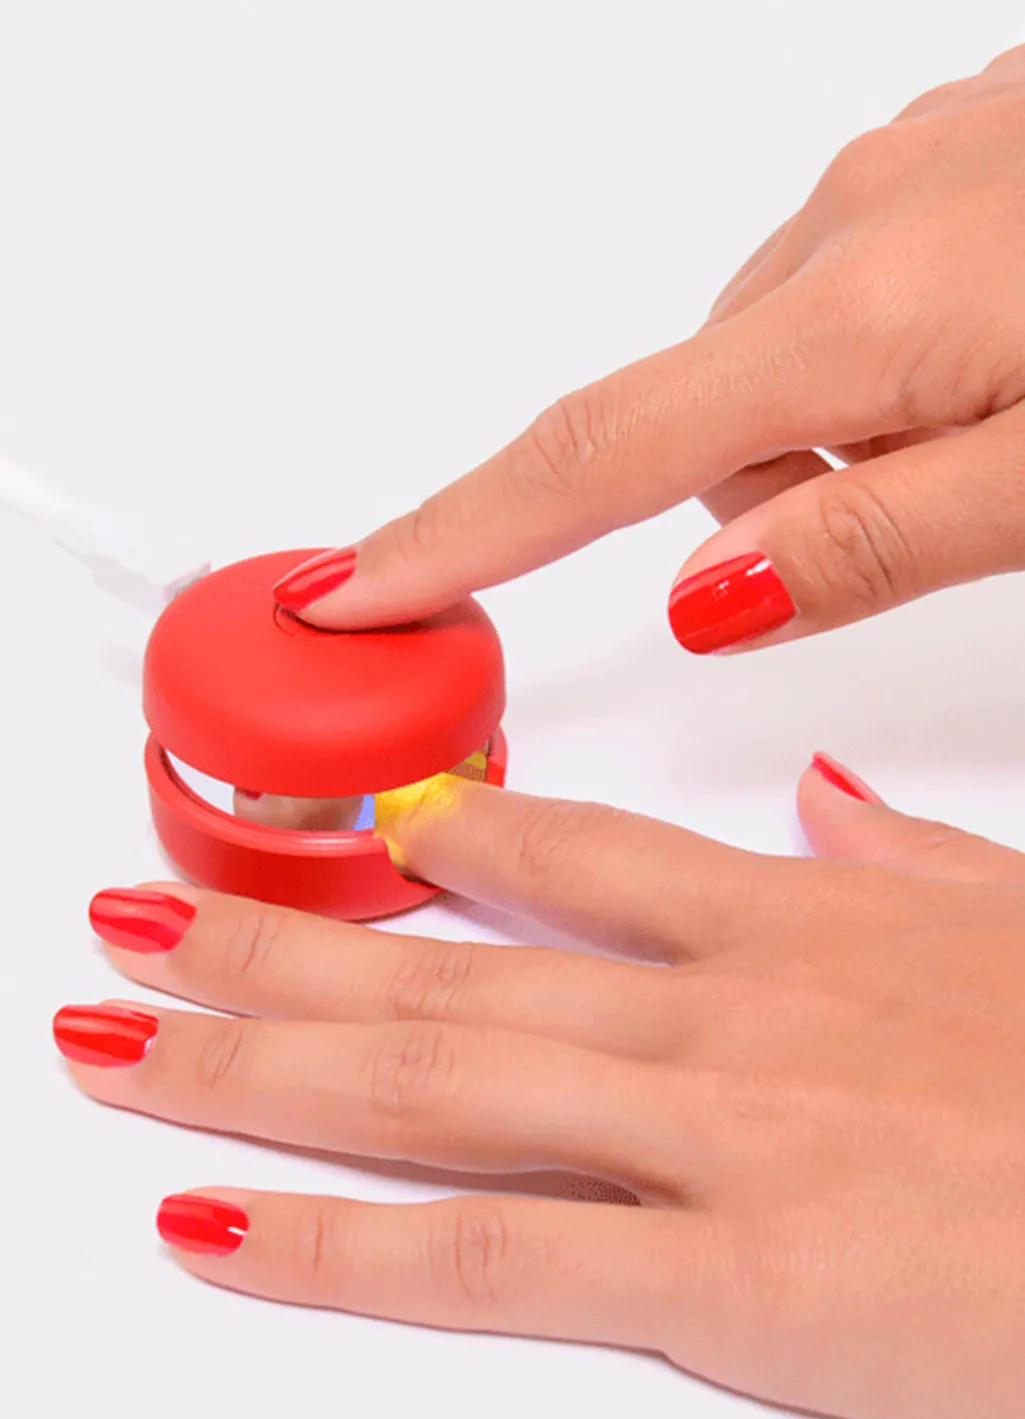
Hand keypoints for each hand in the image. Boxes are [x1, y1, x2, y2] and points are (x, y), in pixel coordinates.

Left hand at [58, 755, 1024, 1418]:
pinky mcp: (729, 1279)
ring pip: (425, 1080)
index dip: (434, 830)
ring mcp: (710, 1136)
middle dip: (268, 939)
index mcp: (799, 922)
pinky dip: (332, 1243)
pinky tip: (214, 1222)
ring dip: (247, 1055)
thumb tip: (833, 806)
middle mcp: (722, 1011)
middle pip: (445, 961)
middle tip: (138, 914)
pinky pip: (486, 1259)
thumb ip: (907, 864)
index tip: (343, 823)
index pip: (572, 850)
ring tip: (115, 1031)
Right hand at [268, 46, 1024, 653]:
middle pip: (699, 419)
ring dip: (836, 437)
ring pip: (778, 362)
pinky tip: (998, 360)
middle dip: (760, 505)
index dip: (461, 530)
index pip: (598, 457)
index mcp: (865, 319)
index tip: (349, 585)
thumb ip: (878, 543)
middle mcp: (848, 224)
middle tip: (921, 527)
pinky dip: (879, 364)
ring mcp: (894, 176)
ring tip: (992, 441)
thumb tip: (708, 597)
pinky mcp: (941, 160)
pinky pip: (844, 294)